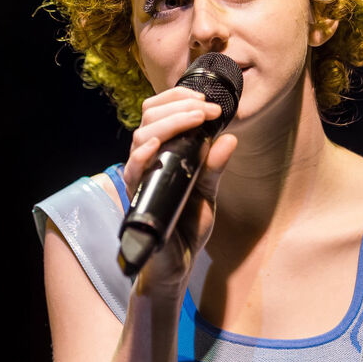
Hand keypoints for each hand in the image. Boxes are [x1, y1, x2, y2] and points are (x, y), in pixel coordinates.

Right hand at [122, 86, 236, 293]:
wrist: (179, 262)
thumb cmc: (188, 225)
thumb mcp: (208, 191)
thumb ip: (215, 166)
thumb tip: (230, 138)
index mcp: (162, 153)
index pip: (159, 112)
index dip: (180, 99)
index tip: (209, 102)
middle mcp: (146, 161)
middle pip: (148, 116)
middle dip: (180, 105)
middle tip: (209, 109)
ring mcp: (140, 178)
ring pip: (141, 135)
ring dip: (170, 121)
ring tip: (196, 118)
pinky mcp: (137, 197)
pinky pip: (132, 170)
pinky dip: (143, 154)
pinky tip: (159, 144)